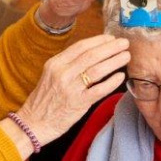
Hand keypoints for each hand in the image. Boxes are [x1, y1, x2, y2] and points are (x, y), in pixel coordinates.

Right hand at [12, 35, 129, 147]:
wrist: (34, 123)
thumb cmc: (44, 100)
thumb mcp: (51, 76)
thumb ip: (67, 65)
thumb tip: (92, 54)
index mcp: (55, 63)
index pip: (80, 46)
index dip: (98, 40)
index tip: (110, 38)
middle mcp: (62, 73)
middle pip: (92, 55)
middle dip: (111, 47)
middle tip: (124, 43)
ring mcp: (70, 88)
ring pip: (98, 70)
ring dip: (115, 61)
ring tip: (126, 56)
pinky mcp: (78, 103)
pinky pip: (99, 90)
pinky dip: (111, 82)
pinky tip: (120, 77)